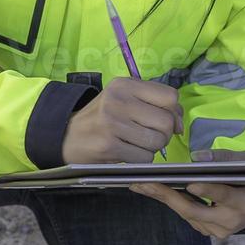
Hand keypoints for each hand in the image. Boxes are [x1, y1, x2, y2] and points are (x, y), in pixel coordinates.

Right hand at [60, 76, 183, 163]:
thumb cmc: (101, 117)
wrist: (65, 136)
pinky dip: (140, 159)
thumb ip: (153, 103)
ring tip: (135, 144)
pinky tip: (126, 152)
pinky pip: (145, 157)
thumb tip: (179, 124)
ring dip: (152, 148)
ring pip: (158, 141)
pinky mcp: (109, 146)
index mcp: (124, 85)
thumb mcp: (122, 99)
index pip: (170, 96)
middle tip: (148, 135)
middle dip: (163, 134)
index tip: (165, 121)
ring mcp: (113, 123)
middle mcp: (118, 100)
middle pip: (166, 121)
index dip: (174, 112)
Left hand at [128, 149, 244, 238]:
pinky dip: (169, 201)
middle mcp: (231, 221)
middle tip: (146, 183)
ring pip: (185, 213)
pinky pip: (184, 214)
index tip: (191, 184)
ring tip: (140, 184)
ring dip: (162, 197)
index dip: (209, 191)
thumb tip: (197, 157)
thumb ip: (224, 158)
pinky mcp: (205, 230)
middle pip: (195, 210)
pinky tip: (150, 189)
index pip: (225, 196)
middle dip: (169, 196)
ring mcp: (217, 230)